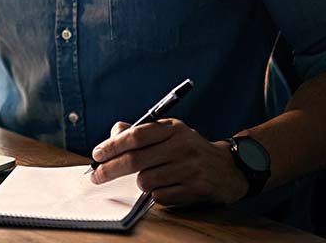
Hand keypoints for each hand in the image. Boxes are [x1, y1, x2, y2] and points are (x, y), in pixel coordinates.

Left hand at [89, 118, 248, 205]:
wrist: (228, 169)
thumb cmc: (190, 149)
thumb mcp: (170, 132)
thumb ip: (142, 131)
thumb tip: (113, 133)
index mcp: (173, 128)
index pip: (136, 136)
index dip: (113, 145)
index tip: (97, 154)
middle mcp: (182, 146)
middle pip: (135, 160)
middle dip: (110, 169)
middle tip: (97, 176)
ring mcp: (190, 168)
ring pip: (145, 180)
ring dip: (141, 182)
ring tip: (153, 176)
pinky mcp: (195, 189)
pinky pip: (160, 196)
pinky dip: (157, 193)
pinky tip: (168, 186)